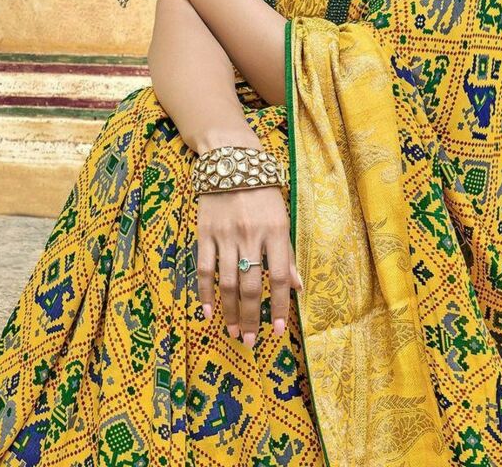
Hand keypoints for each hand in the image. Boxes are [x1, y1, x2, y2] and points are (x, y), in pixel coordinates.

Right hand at [197, 175, 302, 347]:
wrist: (231, 161)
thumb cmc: (263, 191)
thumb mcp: (282, 217)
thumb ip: (286, 253)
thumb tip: (297, 287)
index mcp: (276, 230)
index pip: (278, 276)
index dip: (278, 306)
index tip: (278, 330)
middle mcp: (251, 234)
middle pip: (250, 285)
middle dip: (251, 317)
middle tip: (251, 341)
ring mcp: (225, 234)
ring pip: (227, 282)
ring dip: (229, 312)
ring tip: (233, 332)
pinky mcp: (205, 233)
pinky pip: (204, 269)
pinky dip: (206, 293)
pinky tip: (209, 312)